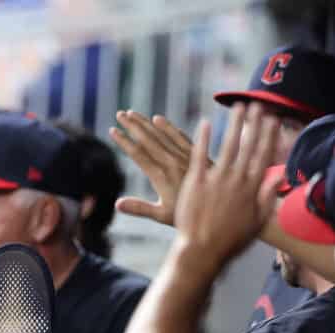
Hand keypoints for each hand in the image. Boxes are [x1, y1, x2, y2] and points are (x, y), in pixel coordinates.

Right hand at [110, 111, 206, 225]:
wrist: (222, 210)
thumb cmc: (188, 217)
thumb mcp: (162, 215)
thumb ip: (139, 208)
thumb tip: (116, 204)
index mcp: (160, 175)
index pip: (137, 153)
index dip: (123, 141)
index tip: (112, 130)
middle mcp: (171, 162)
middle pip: (148, 139)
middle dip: (132, 126)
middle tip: (119, 114)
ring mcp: (184, 156)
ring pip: (162, 135)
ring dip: (146, 123)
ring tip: (132, 113)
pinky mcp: (196, 154)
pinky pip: (180, 136)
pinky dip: (168, 127)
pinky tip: (158, 119)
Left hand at [174, 104, 281, 274]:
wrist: (202, 251)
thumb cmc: (229, 241)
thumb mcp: (256, 222)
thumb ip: (267, 198)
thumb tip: (279, 179)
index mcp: (251, 189)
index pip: (263, 156)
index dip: (269, 136)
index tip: (273, 120)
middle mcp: (235, 180)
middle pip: (247, 146)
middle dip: (254, 124)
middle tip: (258, 105)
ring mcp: (215, 179)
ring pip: (227, 145)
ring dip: (233, 124)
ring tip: (238, 107)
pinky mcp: (195, 182)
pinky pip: (198, 155)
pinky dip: (202, 138)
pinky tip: (204, 123)